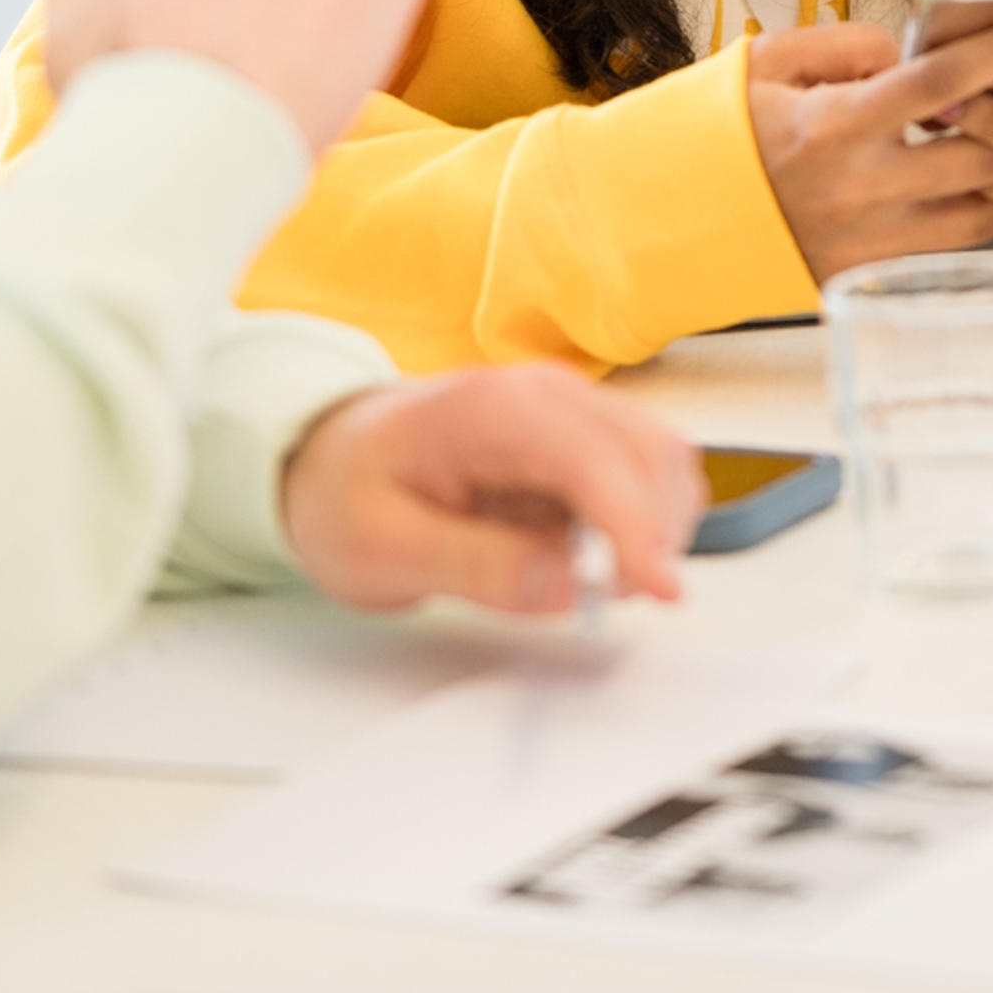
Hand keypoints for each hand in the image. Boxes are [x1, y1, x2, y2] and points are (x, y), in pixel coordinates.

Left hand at [278, 365, 706, 615]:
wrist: (332, 458)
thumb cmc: (348, 495)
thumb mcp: (382, 550)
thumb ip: (476, 567)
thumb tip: (569, 586)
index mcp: (488, 410)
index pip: (593, 461)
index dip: (635, 527)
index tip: (658, 591)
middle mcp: (542, 392)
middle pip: (647, 455)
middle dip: (650, 537)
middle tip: (601, 601)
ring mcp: (569, 405)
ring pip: (661, 461)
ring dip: (653, 528)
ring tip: (588, 579)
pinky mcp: (582, 430)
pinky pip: (646, 470)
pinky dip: (644, 517)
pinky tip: (591, 550)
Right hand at [744, 7, 992, 285]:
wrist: (669, 218)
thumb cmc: (720, 132)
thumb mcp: (772, 59)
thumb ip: (851, 44)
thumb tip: (916, 50)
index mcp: (832, 127)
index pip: (943, 81)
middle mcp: (858, 191)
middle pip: (986, 153)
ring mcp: (867, 243)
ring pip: (985, 212)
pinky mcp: (870, 277)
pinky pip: (954, 247)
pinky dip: (988, 211)